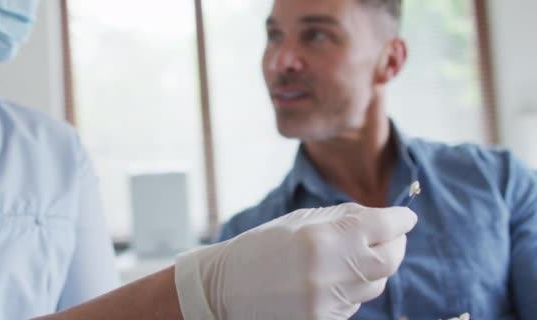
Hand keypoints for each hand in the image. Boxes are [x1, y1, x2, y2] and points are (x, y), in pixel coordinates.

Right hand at [174, 203, 417, 319]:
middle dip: (398, 244)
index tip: (406, 217)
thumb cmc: (260, 247)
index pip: (383, 226)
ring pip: (376, 284)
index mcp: (323, 237)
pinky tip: (336, 278)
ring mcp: (328, 302)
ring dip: (375, 267)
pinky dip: (355, 288)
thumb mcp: (299, 220)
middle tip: (392, 236)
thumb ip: (343, 218)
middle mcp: (331, 271)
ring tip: (356, 255)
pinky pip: (356, 304)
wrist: (225, 288)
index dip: (401, 219)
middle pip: (391, 259)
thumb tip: (380, 217)